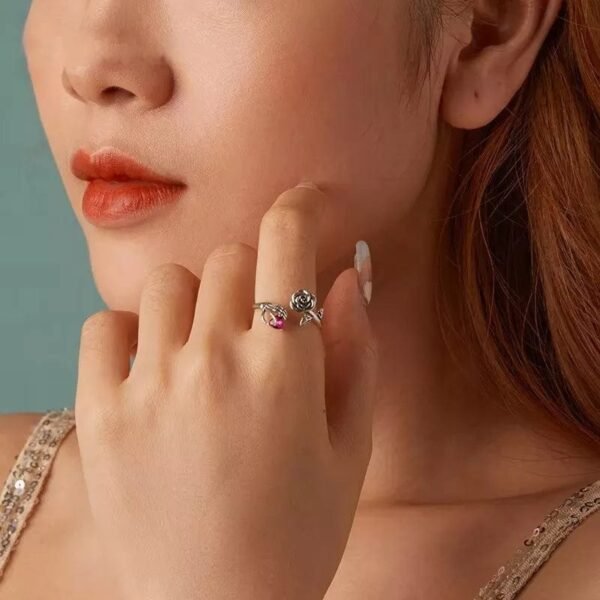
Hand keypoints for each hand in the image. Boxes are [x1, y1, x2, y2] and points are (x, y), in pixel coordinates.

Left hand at [74, 183, 378, 599]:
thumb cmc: (298, 532)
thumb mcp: (351, 446)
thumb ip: (355, 350)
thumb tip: (349, 273)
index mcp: (283, 370)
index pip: (285, 242)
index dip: (301, 205)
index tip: (307, 202)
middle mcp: (212, 364)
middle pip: (228, 258)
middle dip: (254, 273)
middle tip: (261, 318)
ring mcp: (149, 387)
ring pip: (170, 284)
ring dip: (197, 300)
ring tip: (207, 348)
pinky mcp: (99, 414)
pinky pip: (106, 326)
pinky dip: (134, 331)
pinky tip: (156, 367)